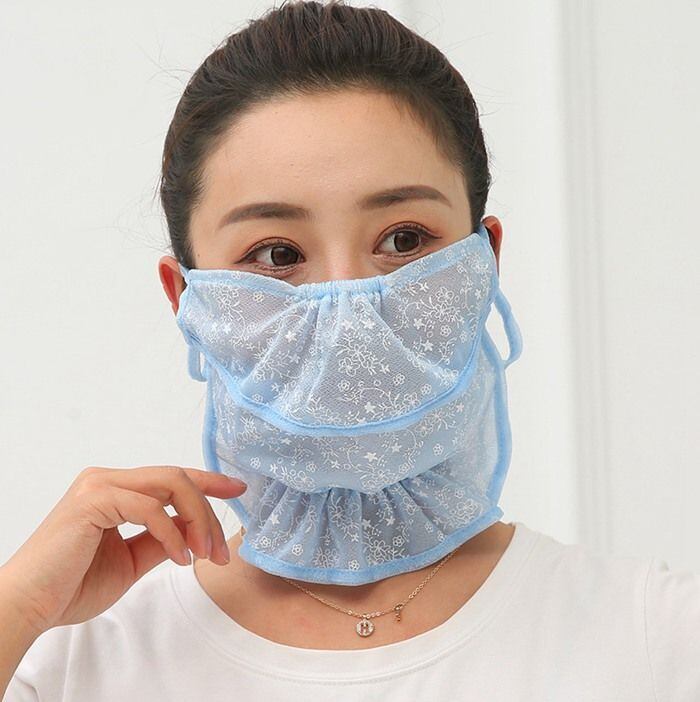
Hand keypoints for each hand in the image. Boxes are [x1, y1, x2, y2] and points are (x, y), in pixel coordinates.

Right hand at [0, 465, 246, 636]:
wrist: (29, 606)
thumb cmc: (71, 586)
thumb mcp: (132, 561)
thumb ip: (163, 540)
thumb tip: (195, 531)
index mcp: (116, 490)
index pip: (172, 478)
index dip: (208, 481)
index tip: (238, 489)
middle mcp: (108, 479)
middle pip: (178, 479)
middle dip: (209, 511)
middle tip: (222, 550)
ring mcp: (100, 484)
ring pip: (170, 484)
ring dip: (197, 520)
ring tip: (206, 554)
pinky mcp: (93, 498)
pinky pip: (149, 508)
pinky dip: (172, 533)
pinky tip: (180, 558)